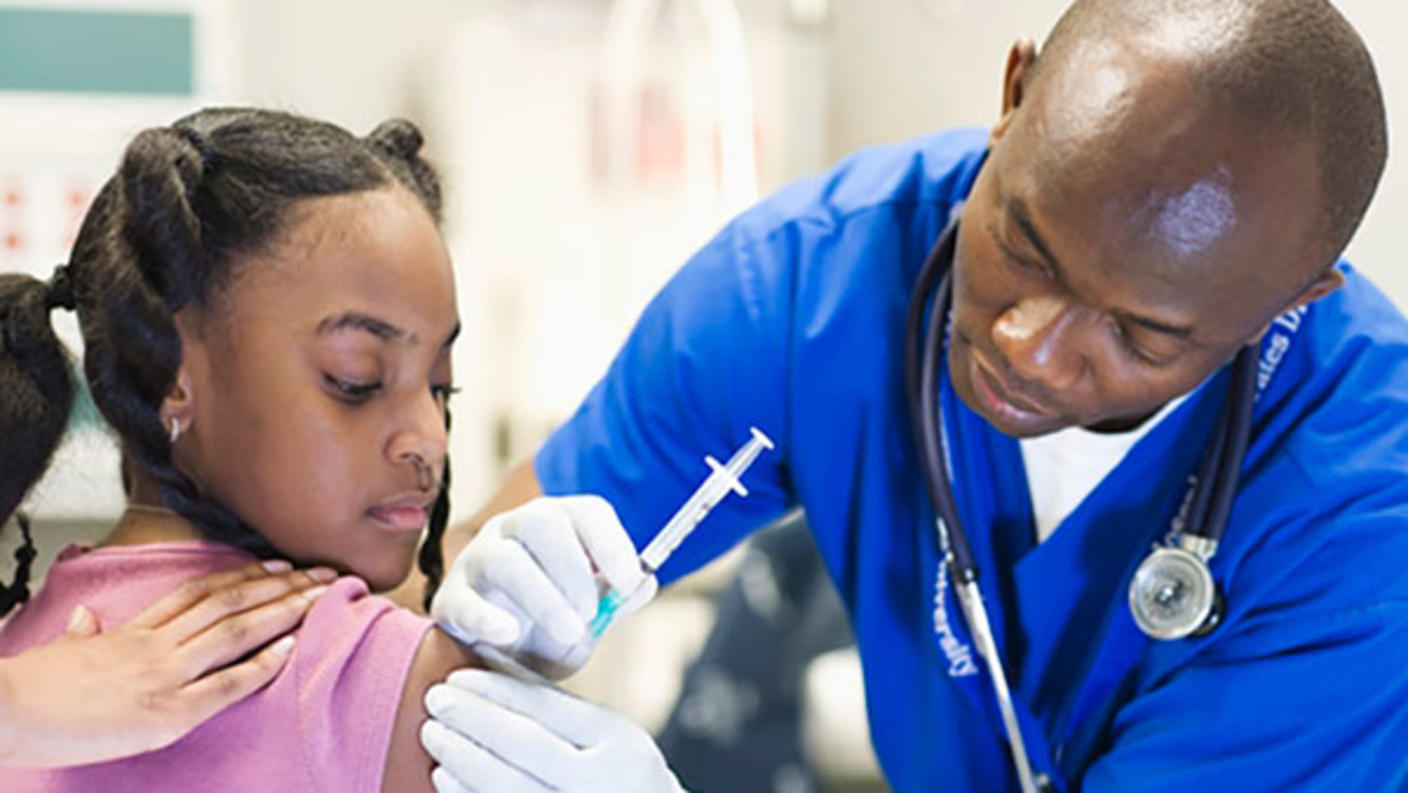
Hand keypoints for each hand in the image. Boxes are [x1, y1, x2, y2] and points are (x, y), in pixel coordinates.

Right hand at [0, 559, 334, 767]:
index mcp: (133, 631)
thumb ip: (84, 634)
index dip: (244, 577)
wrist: (5, 710)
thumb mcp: (60, 653)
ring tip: (321, 598)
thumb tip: (88, 621)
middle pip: (231, 603)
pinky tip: (290, 650)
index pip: (201, 593)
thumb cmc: (27, 689)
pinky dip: (260, 665)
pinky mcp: (166, 712)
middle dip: (283, 587)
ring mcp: (164, 675)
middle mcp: (156, 644)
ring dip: (284, 612)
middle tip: (324, 574)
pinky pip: (224, 684)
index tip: (278, 566)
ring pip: (236, 631)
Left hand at [420, 669, 685, 792]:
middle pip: (523, 744)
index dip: (495, 690)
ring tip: (433, 733)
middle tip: (435, 699)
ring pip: (506, 785)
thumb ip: (553, 703)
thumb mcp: (605, 730)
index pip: (545, 707)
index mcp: (614, 739)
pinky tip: (446, 775)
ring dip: (461, 757)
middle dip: (471, 718)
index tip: (457, 676)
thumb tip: (490, 662)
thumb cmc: (619, 769)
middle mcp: (598, 780)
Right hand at [430, 496, 656, 678]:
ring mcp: (477, 560)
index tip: (629, 580)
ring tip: (567, 632)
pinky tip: (510, 635)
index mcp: (558, 525)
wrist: (498, 668)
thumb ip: (616, 600)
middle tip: (591, 612)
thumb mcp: (590, 618)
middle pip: (542, 522)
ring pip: (505, 559)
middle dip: (573, 568)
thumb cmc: (549, 630)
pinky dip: (487, 617)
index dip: (611, 543)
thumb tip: (645, 582)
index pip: (587, 512)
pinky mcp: (449, 599)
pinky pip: (464, 600)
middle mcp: (514, 530)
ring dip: (542, 597)